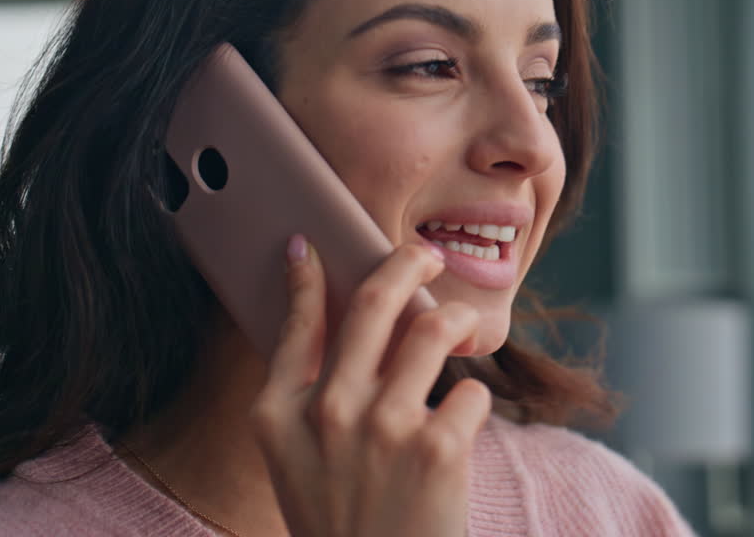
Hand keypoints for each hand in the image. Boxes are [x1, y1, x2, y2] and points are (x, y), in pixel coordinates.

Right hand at [250, 236, 489, 536]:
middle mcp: (327, 413)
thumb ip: (307, 400)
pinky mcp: (438, 448)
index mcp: (280, 417)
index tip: (309, 246)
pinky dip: (474, 402)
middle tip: (423, 255)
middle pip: (372, 304)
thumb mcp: (295, 466)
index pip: (294, 325)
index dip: (303, 279)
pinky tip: (462, 425)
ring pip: (433, 330)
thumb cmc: (342, 525)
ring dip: (455, 320)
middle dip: (404, 263)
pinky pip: (471, 392)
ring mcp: (383, 428)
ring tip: (462, 329)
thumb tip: (334, 327)